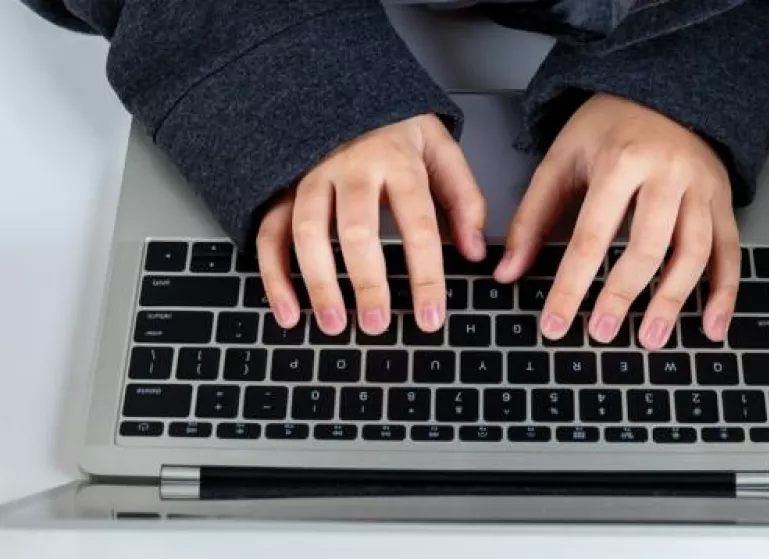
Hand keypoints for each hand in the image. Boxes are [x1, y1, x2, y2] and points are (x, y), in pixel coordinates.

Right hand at [257, 114, 486, 335]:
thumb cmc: (397, 130)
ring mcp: (311, 178)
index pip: (418, 226)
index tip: (430, 319)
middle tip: (377, 326)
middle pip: (356, 231)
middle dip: (367, 284)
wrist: (343, 86)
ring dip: (319, 284)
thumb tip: (473, 251)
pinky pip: (271, 234)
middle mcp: (350, 169)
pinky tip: (288, 312)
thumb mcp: (441, 150)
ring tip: (334, 326)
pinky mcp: (283, 189)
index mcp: (398, 161)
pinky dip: (274, 277)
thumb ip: (463, 199)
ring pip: (307, 233)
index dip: (426, 278)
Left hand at [495, 93, 740, 348]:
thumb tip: (507, 272)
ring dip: (672, 302)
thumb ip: (533, 218)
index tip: (555, 324)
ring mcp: (702, 189)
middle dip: (621, 297)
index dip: (571, 286)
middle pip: (646, 248)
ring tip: (650, 338)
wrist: (665, 90)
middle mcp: (667, 175)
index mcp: (620, 162)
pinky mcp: (724, 201)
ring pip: (692, 254)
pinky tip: (712, 327)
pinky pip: (729, 252)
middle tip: (600, 333)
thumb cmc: (608, 128)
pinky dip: (724, 293)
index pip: (591, 237)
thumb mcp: (561, 161)